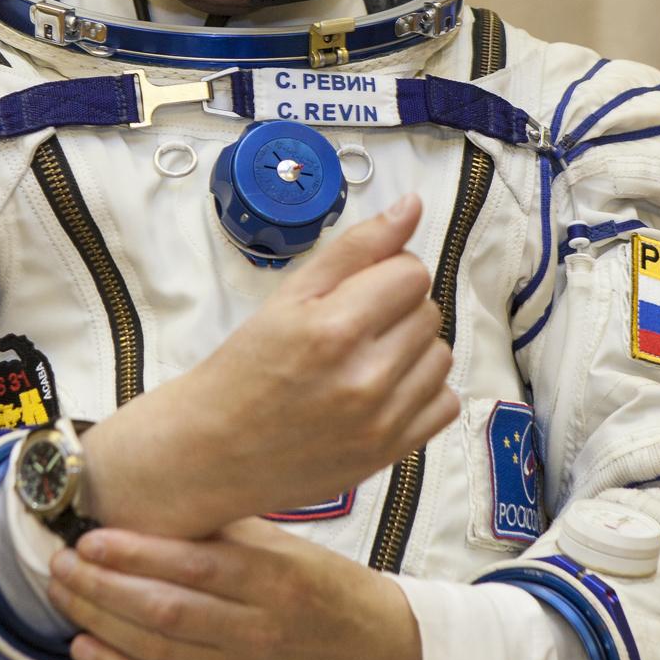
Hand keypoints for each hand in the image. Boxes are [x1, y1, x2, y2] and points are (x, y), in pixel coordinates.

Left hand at [47, 519, 421, 659]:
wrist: (367, 647)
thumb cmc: (323, 583)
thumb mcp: (285, 541)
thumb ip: (227, 526)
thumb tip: (159, 494)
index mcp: (272, 575)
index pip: (192, 565)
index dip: (135, 553)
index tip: (92, 535)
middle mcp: (253, 625)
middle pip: (165, 611)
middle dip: (103, 586)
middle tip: (61, 560)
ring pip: (157, 650)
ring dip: (101, 621)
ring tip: (63, 592)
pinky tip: (84, 647)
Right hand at [81, 194, 458, 536]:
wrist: (215, 451)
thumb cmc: (246, 368)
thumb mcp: (289, 297)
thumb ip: (356, 248)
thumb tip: (411, 207)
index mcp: (335, 327)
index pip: (412, 272)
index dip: (386, 271)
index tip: (358, 288)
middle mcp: (366, 376)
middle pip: (429, 311)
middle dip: (397, 308)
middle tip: (352, 324)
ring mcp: (383, 421)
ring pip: (441, 355)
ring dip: (412, 348)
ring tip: (366, 358)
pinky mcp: (392, 453)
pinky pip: (444, 404)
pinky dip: (422, 392)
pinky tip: (383, 391)